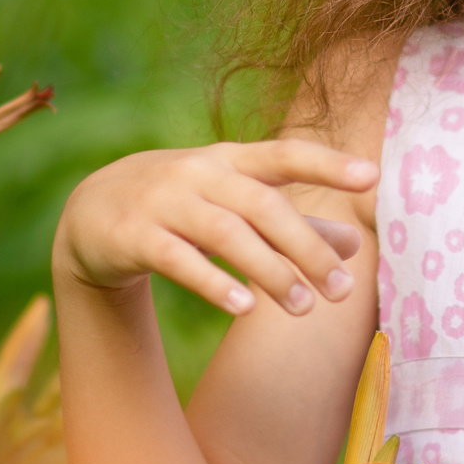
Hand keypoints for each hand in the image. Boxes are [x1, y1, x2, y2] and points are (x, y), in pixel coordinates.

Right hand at [53, 140, 374, 316]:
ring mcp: (165, 202)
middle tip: (342, 292)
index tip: (371, 176)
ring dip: (269, 271)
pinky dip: (212, 283)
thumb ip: (295, 223)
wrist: (92, 211)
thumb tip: (357, 244)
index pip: (285, 155)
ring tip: (304, 308)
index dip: (327, 163)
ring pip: (226, 234)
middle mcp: (200, 174)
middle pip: (262, 206)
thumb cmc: (184, 205)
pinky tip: (244, 308)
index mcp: (232, 161)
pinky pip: (178, 259)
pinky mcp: (135, 236)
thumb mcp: (236, 204)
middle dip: (306, 248)